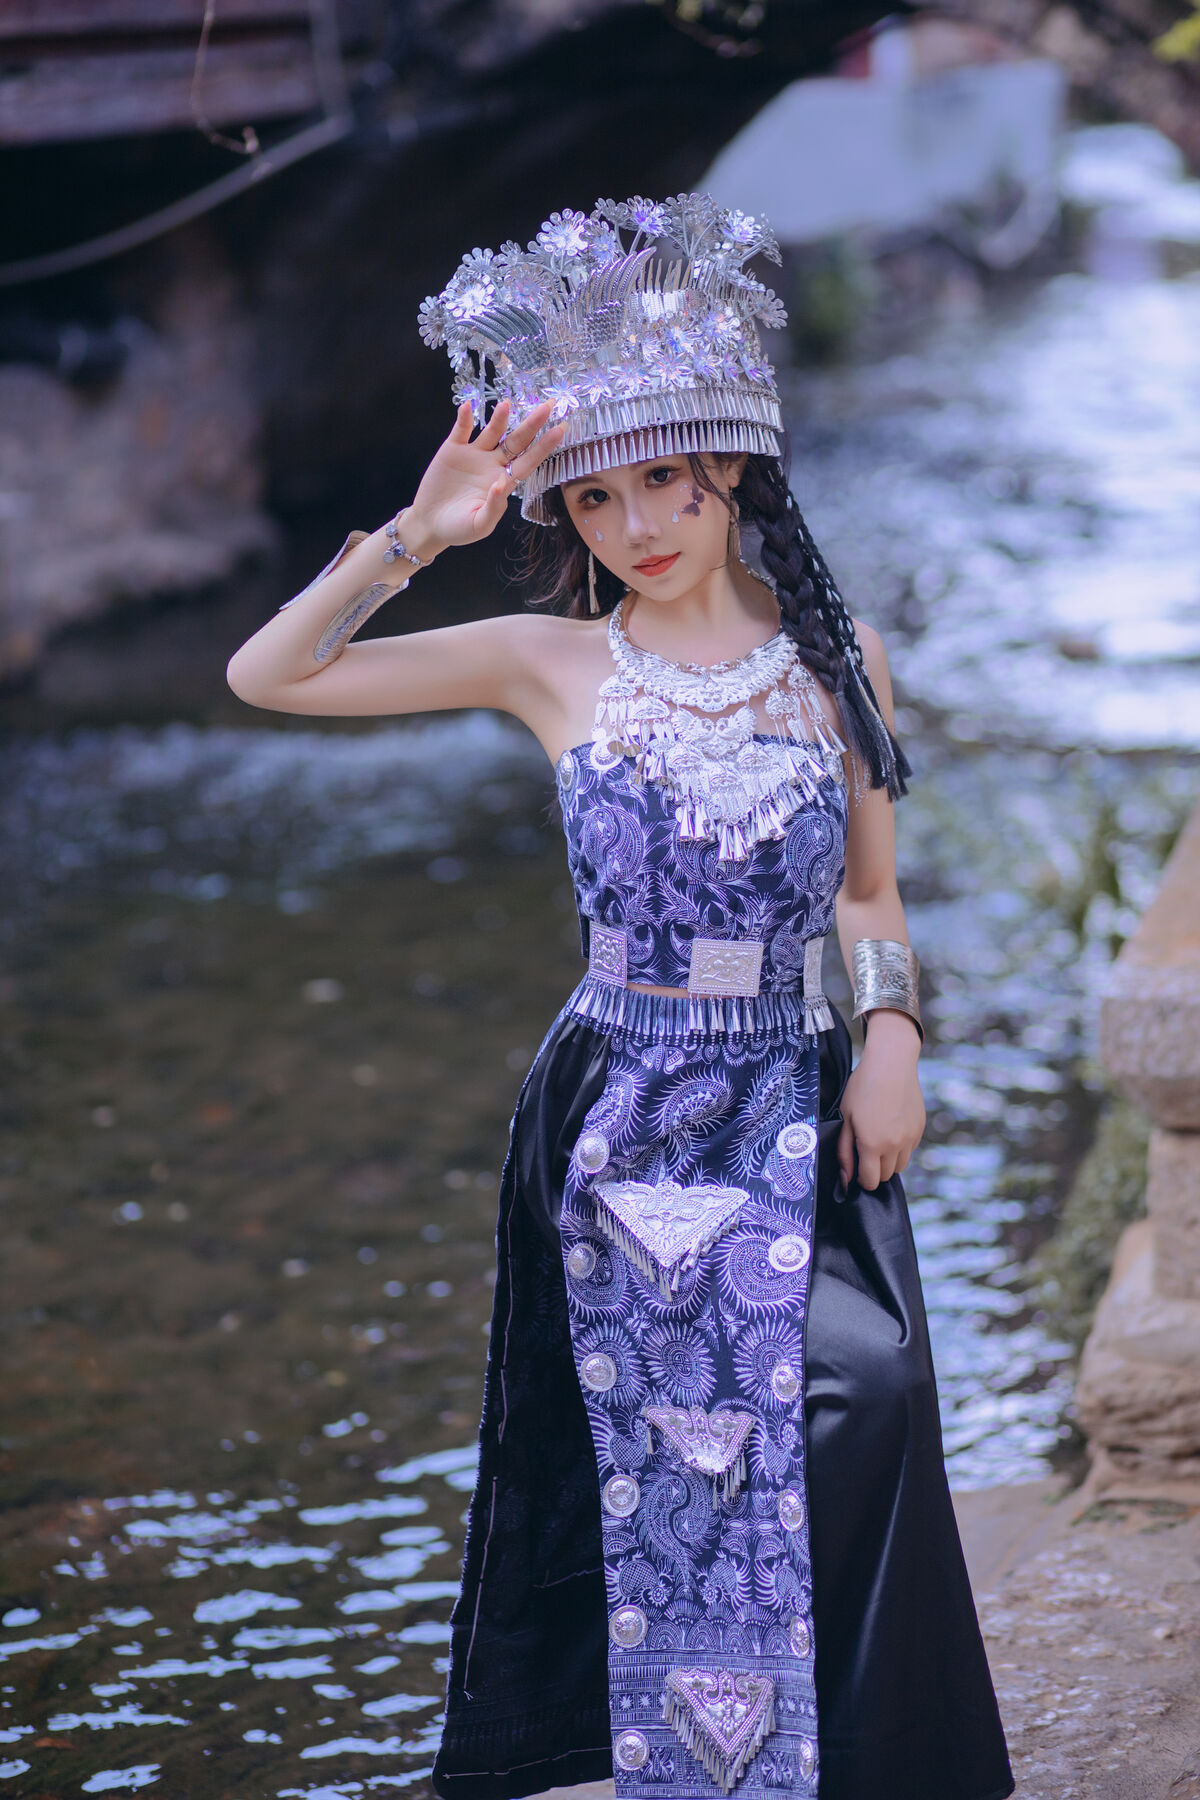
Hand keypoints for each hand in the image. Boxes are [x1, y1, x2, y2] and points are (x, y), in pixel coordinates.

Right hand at [403, 397, 564, 555]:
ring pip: (492, 432)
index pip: (529, 461)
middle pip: (516, 441)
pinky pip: (461, 430)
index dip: (544, 446)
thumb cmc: (458, 528)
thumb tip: (502, 484)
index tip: (560, 430)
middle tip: (548, 406)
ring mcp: (474, 455)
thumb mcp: (479, 525)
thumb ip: (493, 507)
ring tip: (507, 405)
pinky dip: (464, 418)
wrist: (430, 523)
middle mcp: (493, 464)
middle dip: (532, 424)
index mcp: (504, 482)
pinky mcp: (453, 450)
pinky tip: (468, 407)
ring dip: (500, 418)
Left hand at [836, 1010, 924, 1192]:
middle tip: (864, 1152)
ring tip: (877, 1142)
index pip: (871, 1181)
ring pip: (900, 1166)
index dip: (861, 1180)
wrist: (891, 1063)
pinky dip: (900, 1148)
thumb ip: (844, 1151)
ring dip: (888, 1162)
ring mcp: (910, 1137)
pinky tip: (890, 1129)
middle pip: (886, 1176)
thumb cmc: (862, 1088)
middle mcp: (895, 1145)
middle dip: (874, 1171)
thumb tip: (846, 1178)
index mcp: (873, 1144)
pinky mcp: (919, 1129)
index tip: (856, 1171)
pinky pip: (910, 1150)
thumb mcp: (846, 1118)